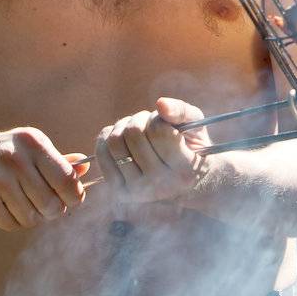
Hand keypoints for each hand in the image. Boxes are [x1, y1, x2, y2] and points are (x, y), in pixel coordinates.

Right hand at [0, 125, 87, 230]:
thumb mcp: (27, 146)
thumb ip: (57, 160)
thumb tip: (86, 170)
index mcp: (32, 143)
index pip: (67, 179)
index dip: (74, 196)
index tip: (71, 199)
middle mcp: (15, 160)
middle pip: (52, 204)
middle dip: (52, 210)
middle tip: (43, 204)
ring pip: (33, 217)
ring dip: (30, 216)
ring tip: (18, 201)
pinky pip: (12, 224)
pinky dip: (12, 220)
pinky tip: (1, 206)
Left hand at [93, 96, 212, 203]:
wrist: (185, 184)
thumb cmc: (191, 148)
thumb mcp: (195, 126)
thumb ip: (182, 111)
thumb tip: (161, 104)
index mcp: (184, 171)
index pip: (159, 131)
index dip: (158, 118)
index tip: (165, 123)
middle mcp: (160, 185)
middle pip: (133, 133)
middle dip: (140, 119)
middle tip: (149, 123)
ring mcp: (137, 191)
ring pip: (115, 141)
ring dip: (124, 126)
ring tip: (137, 129)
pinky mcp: (119, 191)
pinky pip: (101, 153)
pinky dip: (108, 137)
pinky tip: (123, 138)